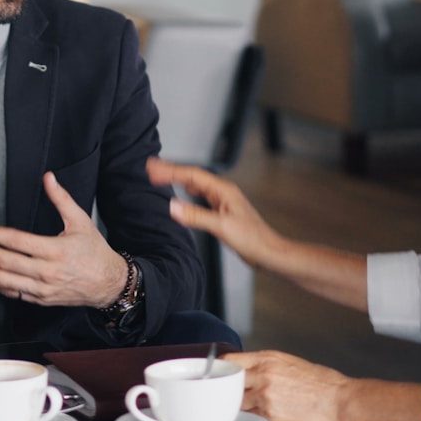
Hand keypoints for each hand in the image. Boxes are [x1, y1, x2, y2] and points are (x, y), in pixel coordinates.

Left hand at [0, 172, 126, 307]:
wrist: (108, 284)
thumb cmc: (95, 252)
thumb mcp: (81, 221)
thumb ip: (61, 199)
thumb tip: (48, 177)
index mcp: (55, 250)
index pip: (16, 241)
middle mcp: (46, 271)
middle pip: (4, 261)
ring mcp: (41, 288)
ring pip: (3, 280)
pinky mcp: (39, 299)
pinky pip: (10, 293)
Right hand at [147, 158, 281, 268]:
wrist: (269, 252)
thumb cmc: (253, 240)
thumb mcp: (221, 227)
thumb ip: (196, 216)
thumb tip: (172, 206)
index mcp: (223, 190)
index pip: (191, 175)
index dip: (170, 171)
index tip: (152, 169)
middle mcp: (222, 192)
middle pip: (192, 177)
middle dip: (171, 171)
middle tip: (150, 167)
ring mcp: (222, 201)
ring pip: (195, 186)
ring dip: (177, 180)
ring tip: (161, 176)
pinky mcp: (222, 212)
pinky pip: (200, 197)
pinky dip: (186, 193)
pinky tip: (182, 194)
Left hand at [232, 350, 349, 420]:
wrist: (339, 401)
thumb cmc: (320, 381)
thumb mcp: (288, 361)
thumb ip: (263, 364)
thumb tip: (245, 368)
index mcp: (267, 360)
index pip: (231, 361)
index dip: (223, 367)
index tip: (220, 372)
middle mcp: (264, 378)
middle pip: (230, 384)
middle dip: (231, 388)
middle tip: (237, 390)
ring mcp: (266, 399)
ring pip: (239, 403)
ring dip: (243, 404)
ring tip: (259, 402)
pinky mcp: (271, 418)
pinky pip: (254, 417)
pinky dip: (257, 415)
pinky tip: (270, 411)